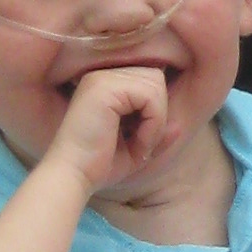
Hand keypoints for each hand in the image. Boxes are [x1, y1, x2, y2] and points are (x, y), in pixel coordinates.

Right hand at [45, 64, 173, 190]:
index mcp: (106, 84)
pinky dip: (154, 122)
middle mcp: (102, 74)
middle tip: (142, 142)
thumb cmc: (99, 166)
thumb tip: (180, 126)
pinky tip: (137, 141)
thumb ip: (158, 135)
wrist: (72, 176)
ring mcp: (102, 77)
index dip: (154, 111)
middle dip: (158, 113)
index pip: (149, 81)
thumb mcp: (136, 150)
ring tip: (139, 142)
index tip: (140, 139)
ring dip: (157, 119)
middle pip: (155, 78)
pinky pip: (151, 96)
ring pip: (156, 84)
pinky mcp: (105, 87)